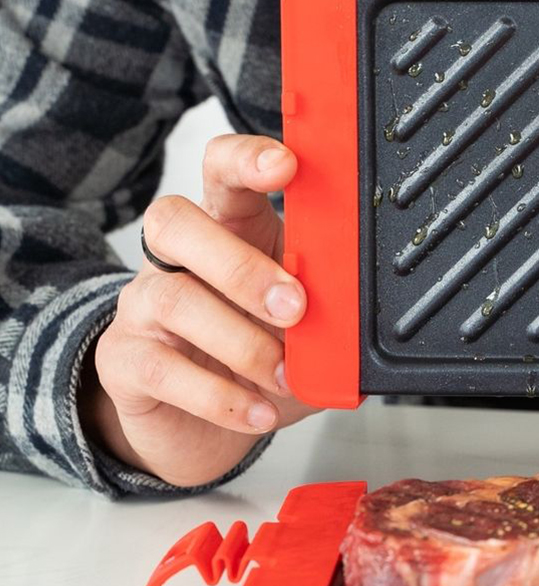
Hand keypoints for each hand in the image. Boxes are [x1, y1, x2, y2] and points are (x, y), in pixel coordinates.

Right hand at [79, 135, 320, 487]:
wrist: (203, 427)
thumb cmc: (261, 349)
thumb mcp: (305, 321)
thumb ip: (331, 305)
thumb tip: (366, 313)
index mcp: (228, 225)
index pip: (222, 168)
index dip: (247, 159)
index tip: (286, 166)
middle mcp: (176, 256)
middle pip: (176, 222)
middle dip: (240, 264)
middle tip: (295, 305)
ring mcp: (141, 305)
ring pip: (173, 299)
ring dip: (240, 340)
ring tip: (285, 374)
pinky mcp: (124, 361)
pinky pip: (162, 370)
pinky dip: (220, 396)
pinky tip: (258, 411)